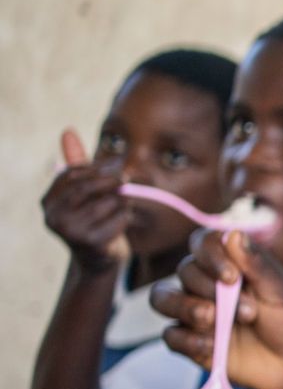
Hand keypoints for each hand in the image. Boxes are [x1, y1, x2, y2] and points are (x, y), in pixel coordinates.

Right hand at [41, 129, 129, 272]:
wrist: (100, 257)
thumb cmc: (93, 217)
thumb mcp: (85, 190)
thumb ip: (78, 164)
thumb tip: (67, 131)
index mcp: (48, 201)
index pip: (72, 174)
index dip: (96, 167)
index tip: (114, 166)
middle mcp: (53, 217)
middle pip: (86, 187)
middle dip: (111, 179)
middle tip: (128, 177)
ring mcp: (70, 232)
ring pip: (104, 202)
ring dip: (122, 197)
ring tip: (127, 199)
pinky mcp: (91, 243)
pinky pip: (117, 219)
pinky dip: (126, 214)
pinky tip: (125, 217)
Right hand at [154, 229, 282, 388]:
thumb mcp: (281, 291)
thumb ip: (256, 264)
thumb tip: (232, 234)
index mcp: (232, 265)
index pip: (202, 243)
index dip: (209, 254)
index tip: (231, 276)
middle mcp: (209, 284)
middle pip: (185, 271)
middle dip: (210, 289)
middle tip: (248, 312)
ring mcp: (197, 313)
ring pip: (163, 298)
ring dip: (186, 307)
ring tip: (213, 319)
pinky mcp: (191, 342)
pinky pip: (170, 335)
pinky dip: (187, 339)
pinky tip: (213, 345)